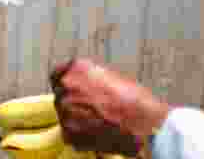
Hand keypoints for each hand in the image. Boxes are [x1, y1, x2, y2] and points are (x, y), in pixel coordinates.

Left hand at [51, 58, 170, 155]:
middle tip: (92, 111)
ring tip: (99, 122)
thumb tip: (83, 86)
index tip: (70, 90)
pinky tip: (98, 133)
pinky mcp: (69, 132)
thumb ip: (89, 79)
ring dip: (76, 119)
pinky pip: (69, 133)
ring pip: (65, 115)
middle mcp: (67, 86)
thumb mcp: (110, 78)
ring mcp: (66, 110)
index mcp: (77, 69)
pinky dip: (80, 135)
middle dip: (73, 102)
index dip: (65, 83)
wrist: (147, 125)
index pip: (57, 74)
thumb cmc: (136, 102)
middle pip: (61, 95)